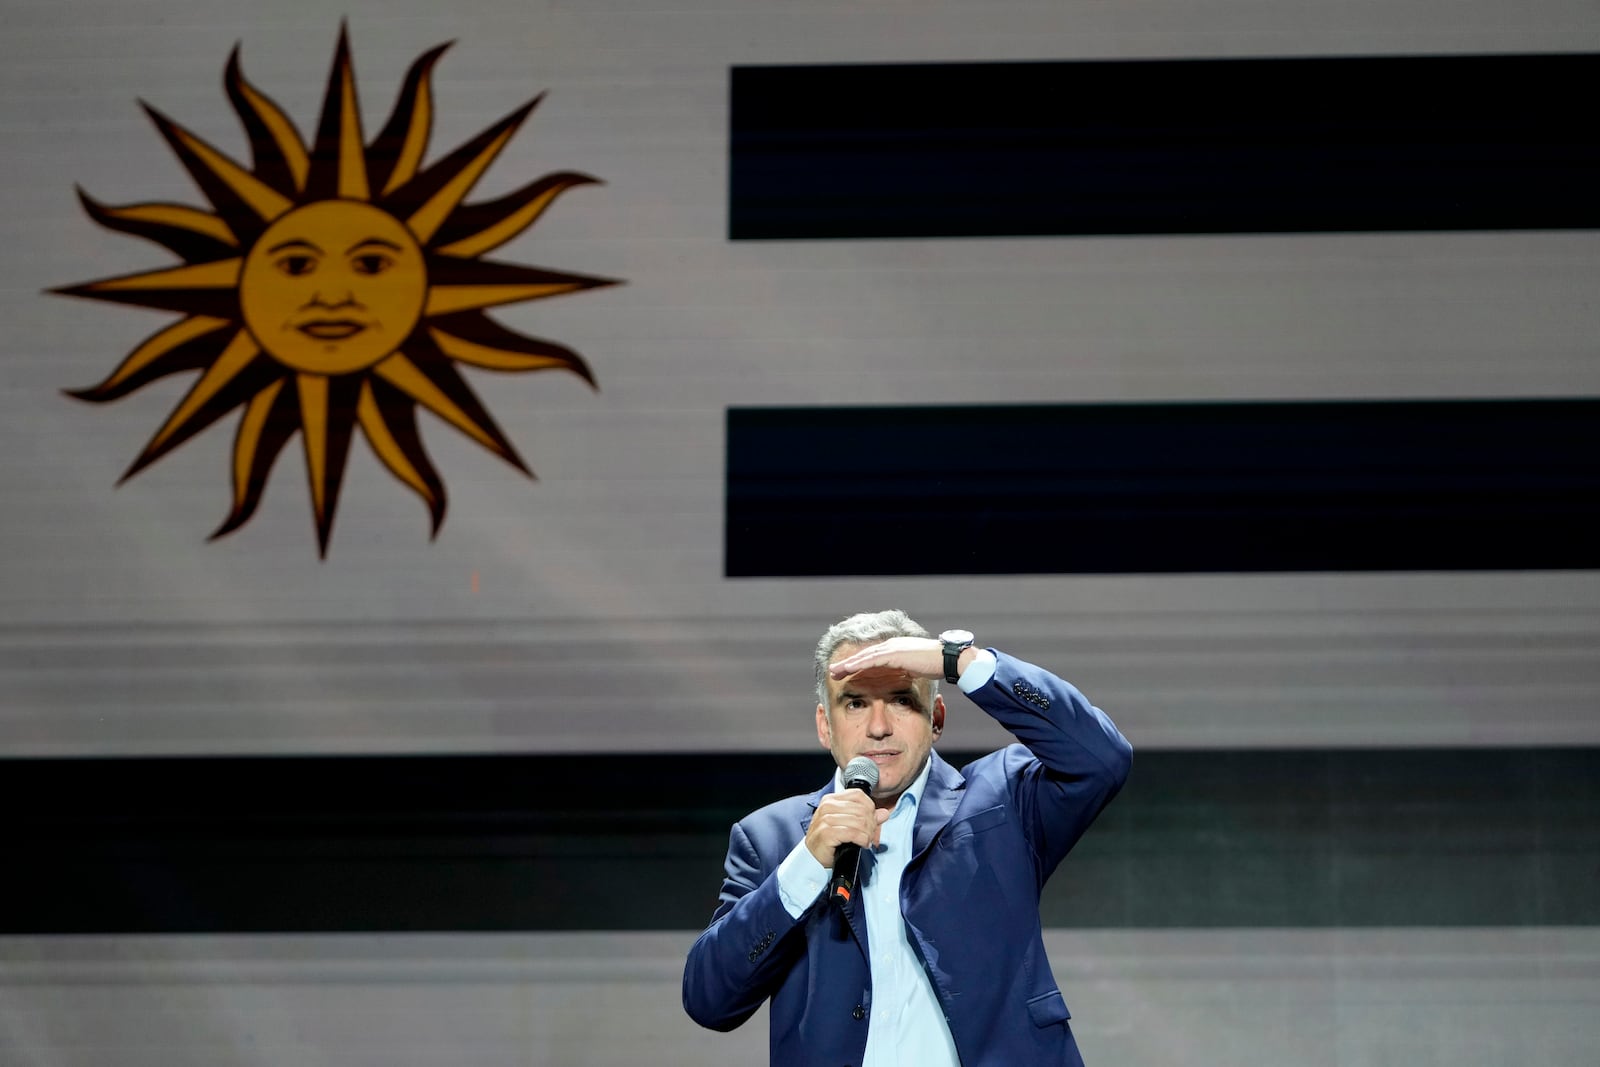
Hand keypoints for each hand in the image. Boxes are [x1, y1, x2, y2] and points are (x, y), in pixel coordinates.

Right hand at [805, 789, 890, 867]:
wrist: (813, 858)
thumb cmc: (829, 841)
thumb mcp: (848, 825)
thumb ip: (866, 817)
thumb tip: (884, 813)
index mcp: (831, 800)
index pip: (859, 795)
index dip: (870, 808)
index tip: (871, 822)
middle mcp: (827, 806)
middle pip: (862, 809)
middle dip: (871, 824)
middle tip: (870, 835)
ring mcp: (825, 819)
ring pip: (860, 821)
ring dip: (868, 834)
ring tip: (866, 841)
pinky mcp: (826, 833)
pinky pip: (853, 833)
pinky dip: (862, 839)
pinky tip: (862, 844)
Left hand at [828, 635, 971, 681]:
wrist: (947, 659)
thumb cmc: (935, 665)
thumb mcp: (915, 667)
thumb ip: (905, 670)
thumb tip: (900, 677)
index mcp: (895, 649)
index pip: (871, 656)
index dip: (857, 664)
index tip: (845, 672)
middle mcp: (891, 645)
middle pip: (864, 655)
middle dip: (847, 664)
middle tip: (832, 671)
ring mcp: (892, 648)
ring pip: (864, 656)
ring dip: (848, 664)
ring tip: (834, 672)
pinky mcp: (895, 653)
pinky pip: (872, 659)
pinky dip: (858, 664)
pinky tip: (848, 669)